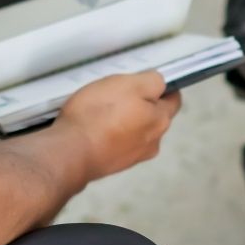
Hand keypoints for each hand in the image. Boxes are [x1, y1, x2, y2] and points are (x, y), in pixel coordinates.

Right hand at [56, 71, 180, 182]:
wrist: (71, 151)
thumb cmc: (100, 113)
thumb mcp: (129, 84)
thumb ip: (152, 81)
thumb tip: (159, 84)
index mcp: (161, 121)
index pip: (173, 100)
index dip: (164, 88)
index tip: (148, 80)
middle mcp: (152, 142)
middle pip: (153, 117)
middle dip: (141, 104)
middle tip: (119, 93)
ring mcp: (133, 157)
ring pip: (135, 131)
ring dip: (124, 121)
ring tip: (102, 110)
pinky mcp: (113, 164)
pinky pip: (117, 143)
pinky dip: (110, 134)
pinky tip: (94, 127)